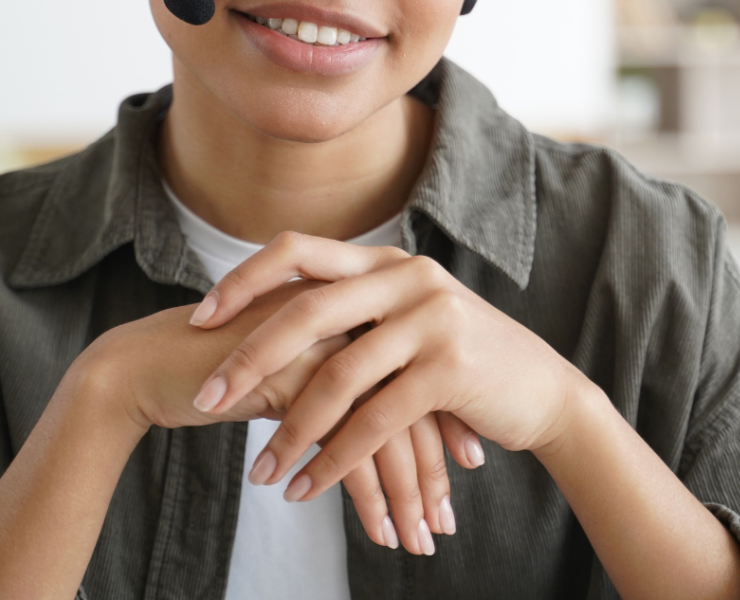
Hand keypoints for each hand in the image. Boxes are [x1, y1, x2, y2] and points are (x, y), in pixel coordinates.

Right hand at [83, 281, 466, 552]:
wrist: (151, 363)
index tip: (464, 470)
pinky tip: (379, 533)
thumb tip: (387, 422)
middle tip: (445, 524)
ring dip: (407, 495)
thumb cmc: (224, 369)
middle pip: (413, 401)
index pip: (419, 371)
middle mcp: (348, 318)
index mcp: (355, 307)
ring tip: (417, 543)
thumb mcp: (295, 367)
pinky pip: (347, 447)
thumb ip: (340, 378)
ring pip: (387, 429)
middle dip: (433, 471)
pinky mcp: (296, 377)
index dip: (444, 426)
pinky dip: (367, 497)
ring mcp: (324, 345)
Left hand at [188, 232, 580, 504]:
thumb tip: (272, 327)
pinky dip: (335, 459)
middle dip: (250, 357)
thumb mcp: (405, 317)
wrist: (539, 389)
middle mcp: (405, 276)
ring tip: (258, 472)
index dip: (243, 281)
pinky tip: (306, 488)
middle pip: (307, 310)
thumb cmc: (458, 358)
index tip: (199, 318)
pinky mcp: (450, 368)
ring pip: (338, 374)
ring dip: (290, 429)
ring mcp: (431, 318)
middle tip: (206, 397)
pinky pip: (374, 420)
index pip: (297, 252)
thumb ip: (352, 311)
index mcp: (384, 259)